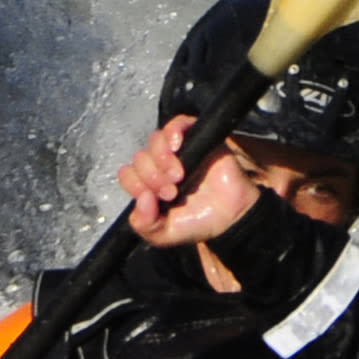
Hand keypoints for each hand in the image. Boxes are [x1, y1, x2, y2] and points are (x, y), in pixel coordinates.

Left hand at [119, 114, 261, 249]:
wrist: (231, 217)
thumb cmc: (198, 223)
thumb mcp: (164, 235)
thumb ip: (144, 225)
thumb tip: (141, 199)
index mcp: (149, 185)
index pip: (127, 174)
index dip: (136, 185)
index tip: (157, 200)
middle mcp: (160, 166)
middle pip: (140, 157)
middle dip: (152, 177)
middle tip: (172, 192)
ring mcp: (178, 151)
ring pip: (155, 140)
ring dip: (162, 158)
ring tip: (179, 176)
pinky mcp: (196, 139)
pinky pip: (177, 122)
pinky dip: (172, 131)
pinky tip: (177, 146)